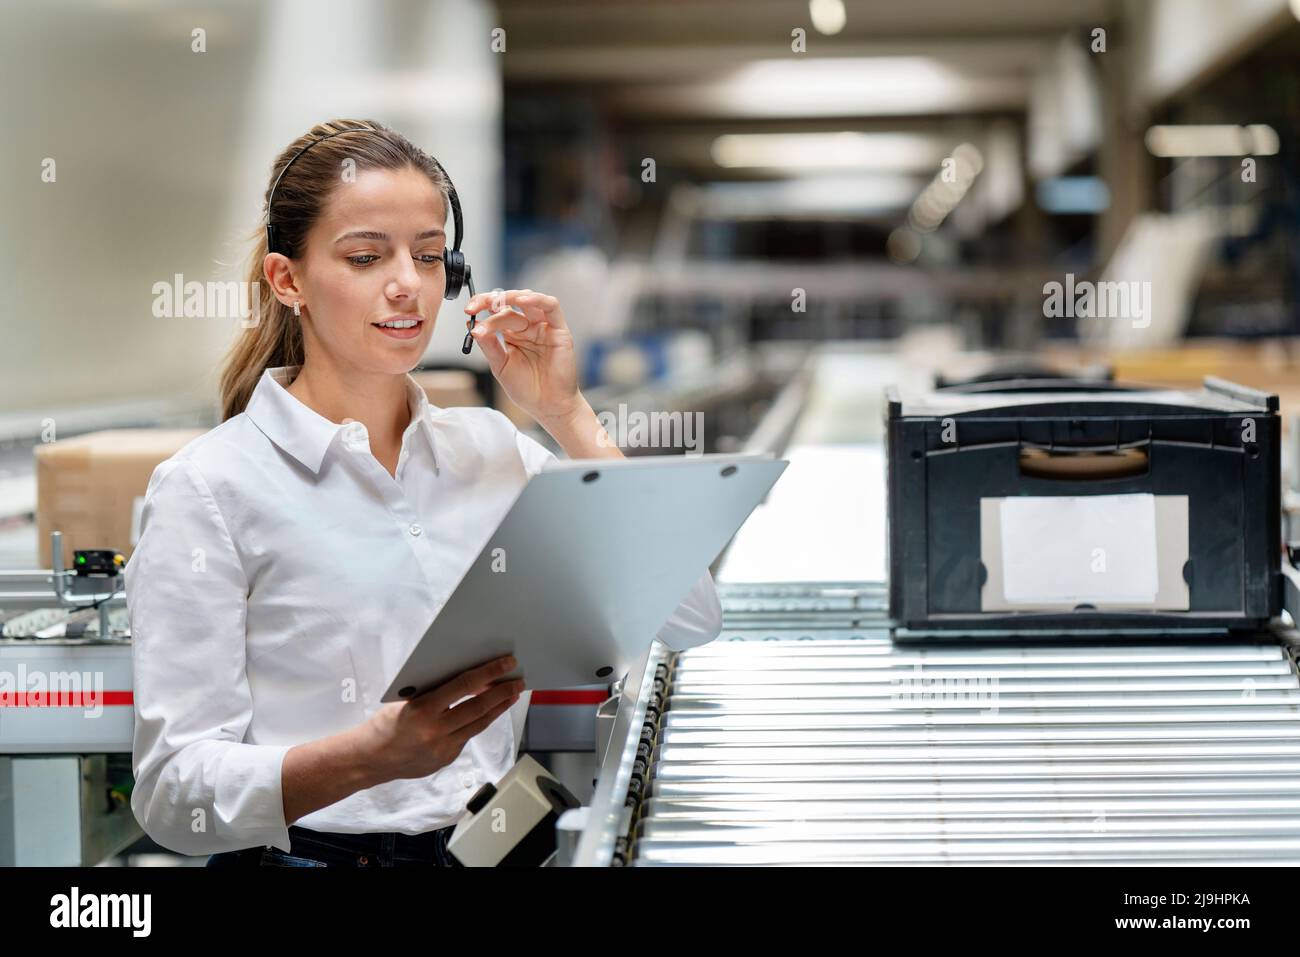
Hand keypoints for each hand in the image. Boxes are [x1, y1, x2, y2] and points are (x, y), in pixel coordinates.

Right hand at [358, 655, 524, 782]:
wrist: (370, 759)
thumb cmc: (385, 723)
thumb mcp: (407, 700)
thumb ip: (435, 691)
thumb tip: (468, 678)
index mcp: (424, 709)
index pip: (464, 685)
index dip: (489, 672)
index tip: (506, 663)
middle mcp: (436, 730)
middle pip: (479, 707)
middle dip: (502, 692)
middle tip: (517, 680)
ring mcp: (443, 748)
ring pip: (479, 724)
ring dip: (498, 708)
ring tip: (511, 695)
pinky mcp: (446, 759)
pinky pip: (467, 737)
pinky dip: (478, 723)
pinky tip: (488, 713)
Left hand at [463, 289, 582, 426]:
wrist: (548, 407)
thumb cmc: (527, 389)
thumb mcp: (500, 365)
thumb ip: (489, 345)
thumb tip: (472, 326)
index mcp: (513, 334)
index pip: (497, 311)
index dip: (481, 306)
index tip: (468, 311)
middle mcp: (528, 327)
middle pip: (509, 304)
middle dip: (490, 302)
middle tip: (474, 308)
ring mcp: (544, 327)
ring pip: (528, 300)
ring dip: (510, 296)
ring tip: (494, 303)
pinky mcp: (560, 330)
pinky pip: (551, 306)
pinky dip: (537, 299)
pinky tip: (522, 300)